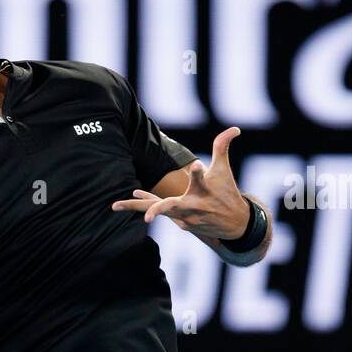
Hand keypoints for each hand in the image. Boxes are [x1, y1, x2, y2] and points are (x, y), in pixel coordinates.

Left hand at [111, 126, 248, 239]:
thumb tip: (234, 128)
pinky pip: (159, 209)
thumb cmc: (227, 192)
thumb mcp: (224, 170)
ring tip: (116, 205)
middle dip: (158, 211)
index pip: (200, 180)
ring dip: (138, 207)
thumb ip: (222, 147)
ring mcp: (183, 217)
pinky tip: (134, 196)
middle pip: (171, 207)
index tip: (195, 165)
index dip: (197, 173)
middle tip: (147, 218)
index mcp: (204, 191)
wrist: (233, 224)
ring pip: (158, 211)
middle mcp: (192, 206)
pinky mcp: (179, 223)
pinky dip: (147, 203)